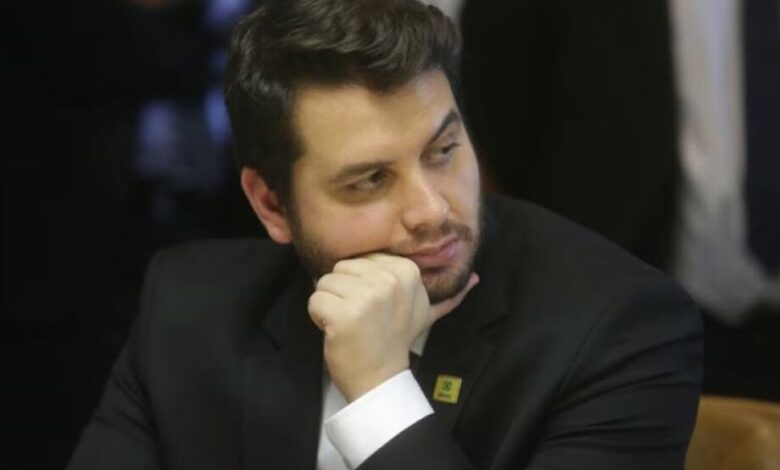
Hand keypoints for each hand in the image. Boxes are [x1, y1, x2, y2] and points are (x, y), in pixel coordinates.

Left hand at [308, 253, 478, 400]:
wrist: (380, 380)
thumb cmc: (396, 341)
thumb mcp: (425, 314)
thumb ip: (446, 295)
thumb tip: (475, 277)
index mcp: (406, 271)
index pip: (361, 259)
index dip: (361, 284)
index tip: (376, 308)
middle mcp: (388, 280)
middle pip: (340, 268)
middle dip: (343, 293)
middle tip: (361, 318)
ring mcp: (367, 296)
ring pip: (324, 283)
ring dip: (330, 306)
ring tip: (350, 325)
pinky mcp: (344, 313)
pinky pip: (315, 301)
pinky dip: (319, 318)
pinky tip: (337, 332)